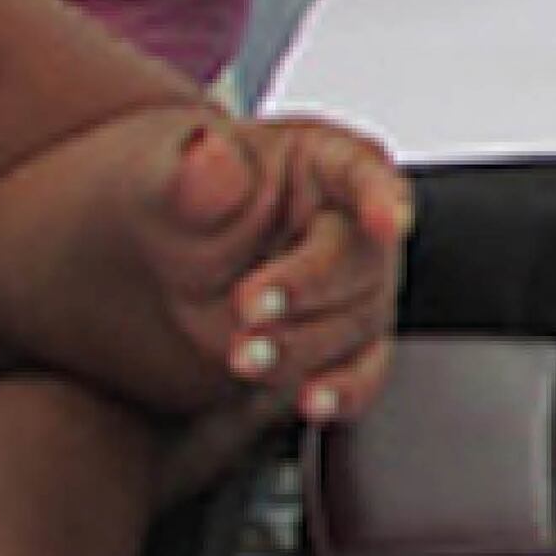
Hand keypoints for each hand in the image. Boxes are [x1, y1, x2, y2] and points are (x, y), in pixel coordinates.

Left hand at [145, 115, 415, 424]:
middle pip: (362, 260)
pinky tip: (315, 401)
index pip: (364, 172)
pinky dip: (343, 390)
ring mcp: (354, 287)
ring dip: (303, 346)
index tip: (388, 222)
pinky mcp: (344, 341)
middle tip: (247, 306)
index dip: (382, 198)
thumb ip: (195, 176)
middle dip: (308, 289)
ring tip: (244, 356)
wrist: (168, 264)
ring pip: (358, 323)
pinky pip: (364, 371)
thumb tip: (208, 155)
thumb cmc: (187, 209)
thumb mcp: (173, 183)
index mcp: (324, 161)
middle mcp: (352, 223)